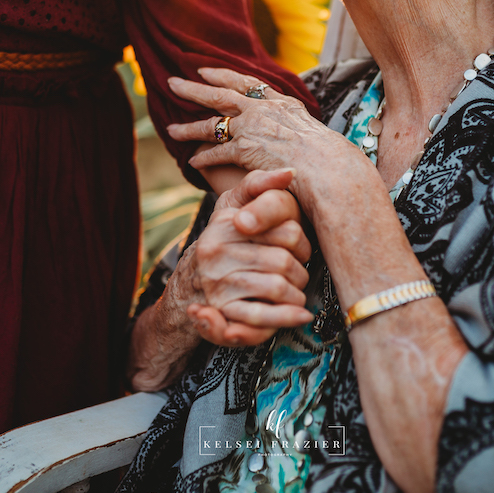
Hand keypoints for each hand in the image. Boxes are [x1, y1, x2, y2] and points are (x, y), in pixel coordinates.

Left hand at [166, 67, 357, 184]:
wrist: (329, 168)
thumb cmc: (328, 157)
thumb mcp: (313, 130)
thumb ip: (295, 126)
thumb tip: (292, 131)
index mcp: (281, 103)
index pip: (247, 84)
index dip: (223, 76)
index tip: (205, 71)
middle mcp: (263, 110)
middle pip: (220, 95)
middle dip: (194, 89)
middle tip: (172, 83)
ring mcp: (253, 128)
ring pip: (211, 124)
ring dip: (188, 127)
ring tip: (170, 130)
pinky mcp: (246, 150)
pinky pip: (217, 153)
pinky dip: (203, 157)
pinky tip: (192, 162)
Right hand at [171, 169, 313, 346]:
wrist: (192, 281)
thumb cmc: (227, 238)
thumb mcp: (236, 203)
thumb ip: (260, 184)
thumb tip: (290, 173)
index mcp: (225, 224)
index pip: (287, 232)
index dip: (302, 244)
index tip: (300, 250)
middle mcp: (216, 254)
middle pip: (284, 262)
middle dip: (300, 272)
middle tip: (299, 275)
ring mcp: (216, 285)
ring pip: (277, 289)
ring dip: (296, 295)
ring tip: (297, 293)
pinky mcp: (220, 314)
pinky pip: (259, 319)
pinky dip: (282, 319)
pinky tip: (297, 316)